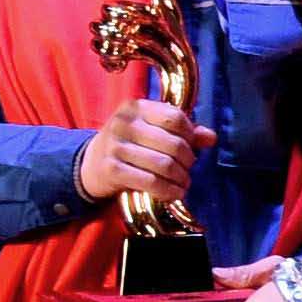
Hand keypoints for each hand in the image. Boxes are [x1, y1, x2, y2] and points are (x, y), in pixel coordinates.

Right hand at [76, 91, 200, 208]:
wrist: (90, 164)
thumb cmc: (128, 144)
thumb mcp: (151, 130)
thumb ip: (182, 131)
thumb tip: (211, 137)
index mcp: (136, 107)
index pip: (174, 117)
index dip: (190, 134)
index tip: (192, 146)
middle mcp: (124, 123)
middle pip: (173, 143)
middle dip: (188, 160)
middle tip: (189, 169)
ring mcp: (115, 146)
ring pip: (163, 164)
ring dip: (180, 178)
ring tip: (184, 183)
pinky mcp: (111, 169)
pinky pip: (149, 182)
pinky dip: (167, 191)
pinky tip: (174, 194)